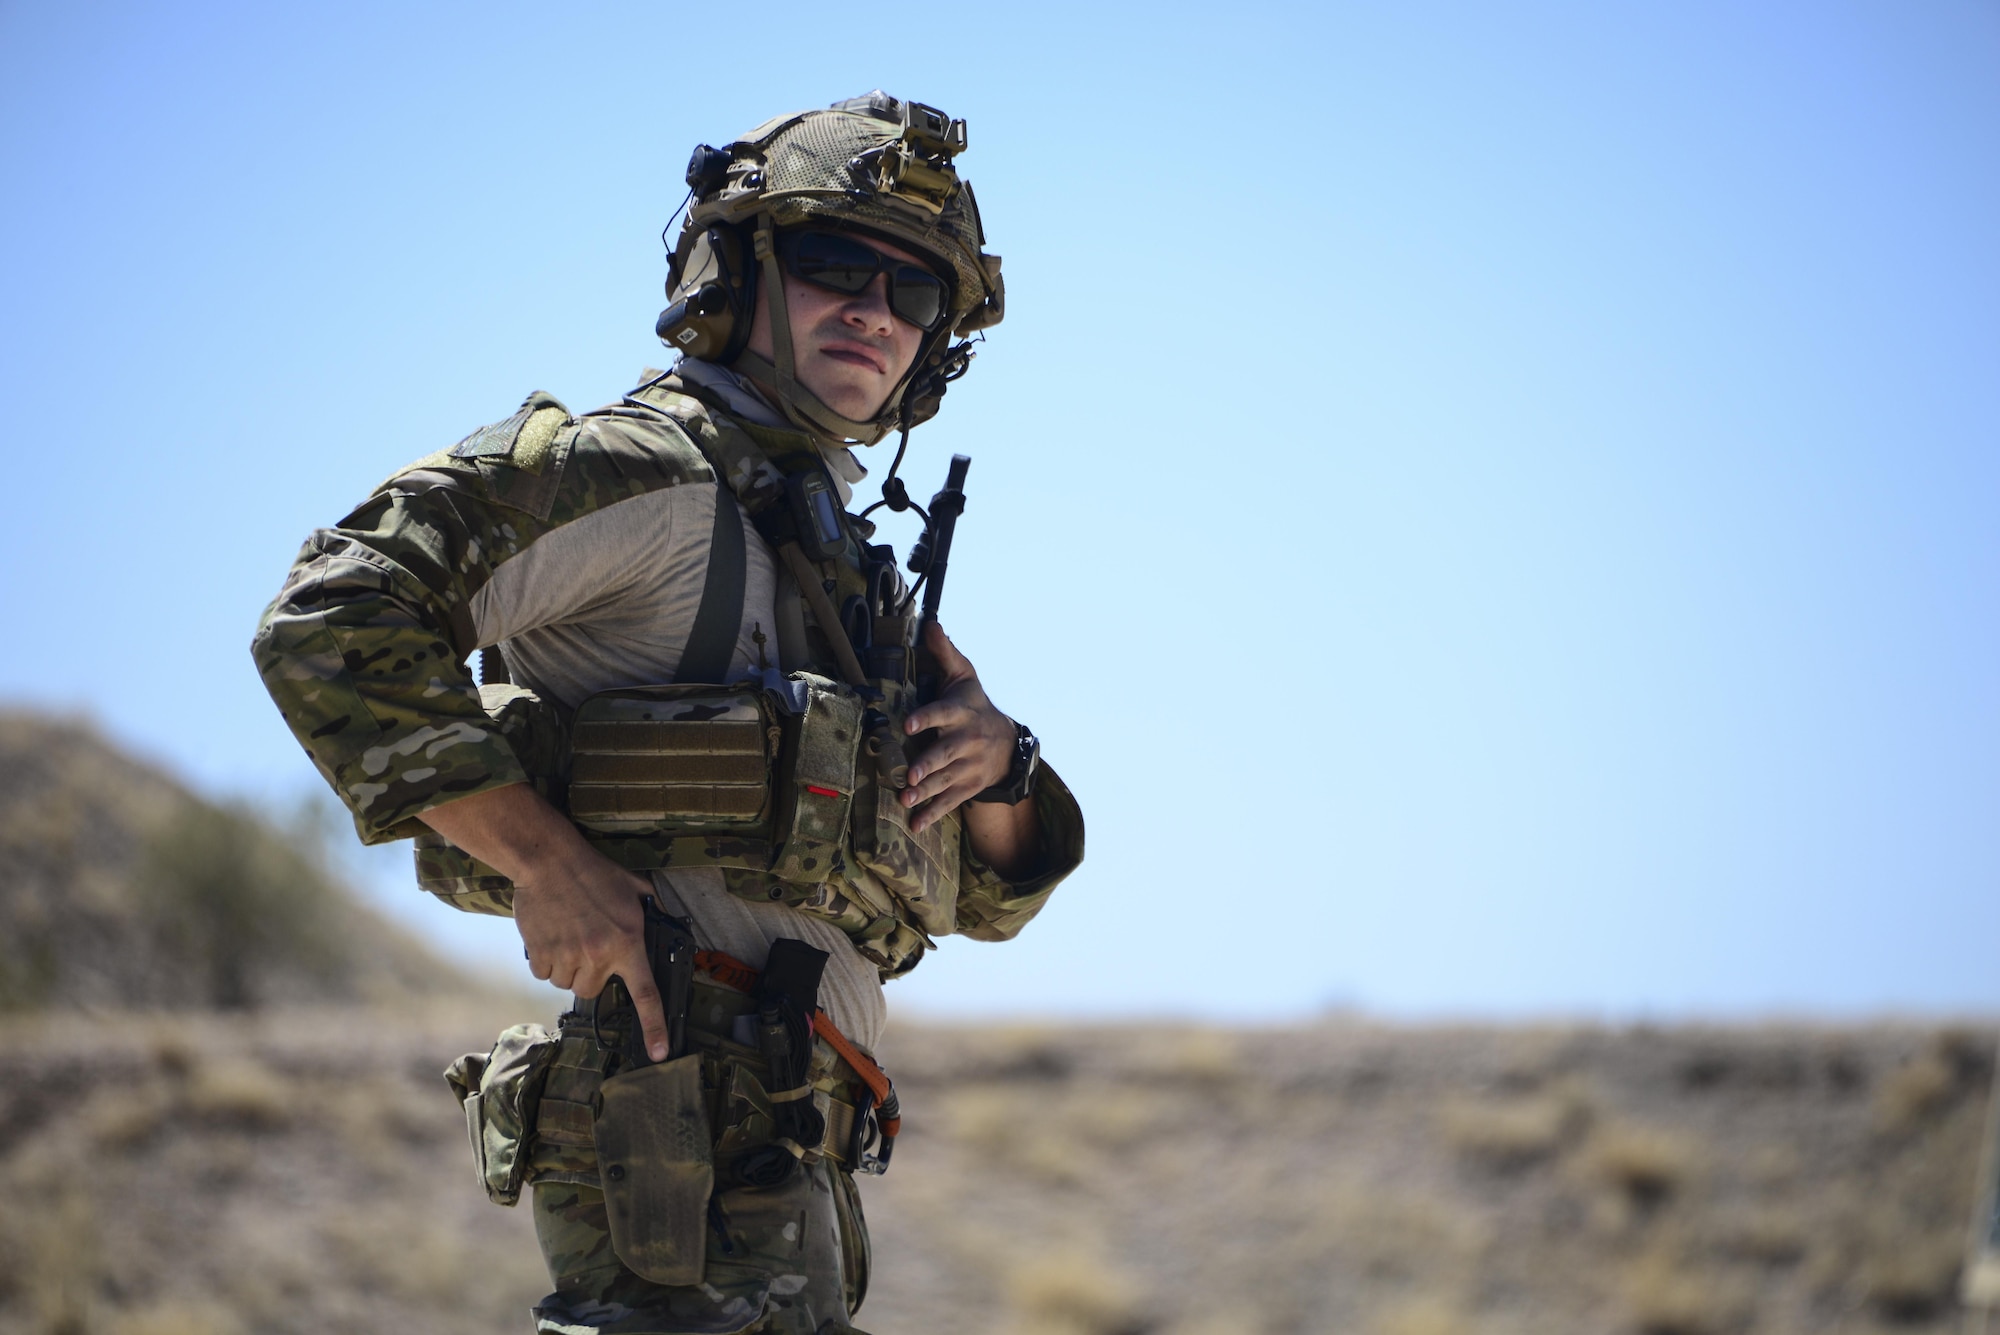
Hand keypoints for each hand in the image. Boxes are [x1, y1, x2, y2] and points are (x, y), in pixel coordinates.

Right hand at [514, 853, 669, 1061]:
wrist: (550, 861)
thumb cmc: (595, 873)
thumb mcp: (635, 888)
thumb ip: (653, 911)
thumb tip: (670, 923)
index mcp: (628, 943)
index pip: (646, 994)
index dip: (654, 1027)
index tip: (658, 1054)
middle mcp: (599, 956)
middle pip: (593, 990)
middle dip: (591, 973)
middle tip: (588, 944)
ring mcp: (568, 957)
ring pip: (567, 984)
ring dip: (567, 967)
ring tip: (568, 935)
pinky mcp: (541, 954)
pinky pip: (543, 975)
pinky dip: (545, 961)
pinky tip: (550, 936)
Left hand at [901, 622, 1015, 833]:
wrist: (1006, 743)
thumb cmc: (974, 704)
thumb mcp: (964, 676)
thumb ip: (945, 653)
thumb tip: (929, 623)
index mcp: (961, 712)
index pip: (943, 713)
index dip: (926, 718)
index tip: (908, 724)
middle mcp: (966, 741)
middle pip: (946, 753)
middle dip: (929, 764)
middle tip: (911, 774)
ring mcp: (968, 767)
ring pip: (946, 781)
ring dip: (927, 792)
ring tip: (907, 801)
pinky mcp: (967, 787)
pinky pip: (950, 802)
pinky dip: (933, 815)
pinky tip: (915, 825)